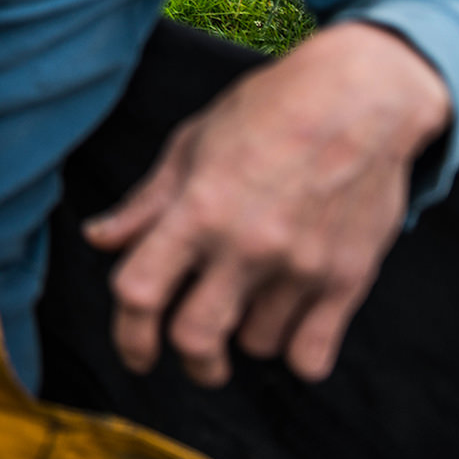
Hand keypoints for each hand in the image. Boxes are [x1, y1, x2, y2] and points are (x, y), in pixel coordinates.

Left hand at [82, 20, 451, 387]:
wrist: (359, 99)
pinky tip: (292, 323)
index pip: (139, 291)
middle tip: (195, 355)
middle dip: (189, 359)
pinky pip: (311, 356)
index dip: (127, 333)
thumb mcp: (191, 145)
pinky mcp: (348, 278)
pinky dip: (296, 351)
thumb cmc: (265, 113)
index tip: (136, 351)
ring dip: (246, 336)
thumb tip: (99, 239)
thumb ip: (145, 202)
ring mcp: (300, 265)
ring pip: (256, 345)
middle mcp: (245, 243)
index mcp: (197, 207)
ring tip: (253, 304)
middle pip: (196, 338)